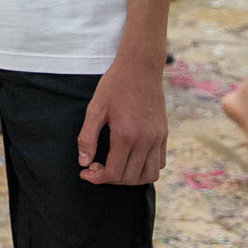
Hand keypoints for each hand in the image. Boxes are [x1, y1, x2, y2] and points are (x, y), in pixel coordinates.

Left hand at [77, 55, 166, 185]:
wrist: (140, 67)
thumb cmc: (115, 85)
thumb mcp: (95, 108)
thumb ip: (87, 137)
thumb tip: (83, 162)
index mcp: (126, 135)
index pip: (114, 173)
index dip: (97, 178)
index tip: (85, 172)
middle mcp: (145, 140)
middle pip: (130, 178)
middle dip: (110, 179)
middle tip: (96, 167)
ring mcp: (158, 138)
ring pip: (149, 175)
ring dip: (131, 179)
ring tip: (115, 167)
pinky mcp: (164, 134)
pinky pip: (159, 163)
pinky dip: (145, 169)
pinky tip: (131, 159)